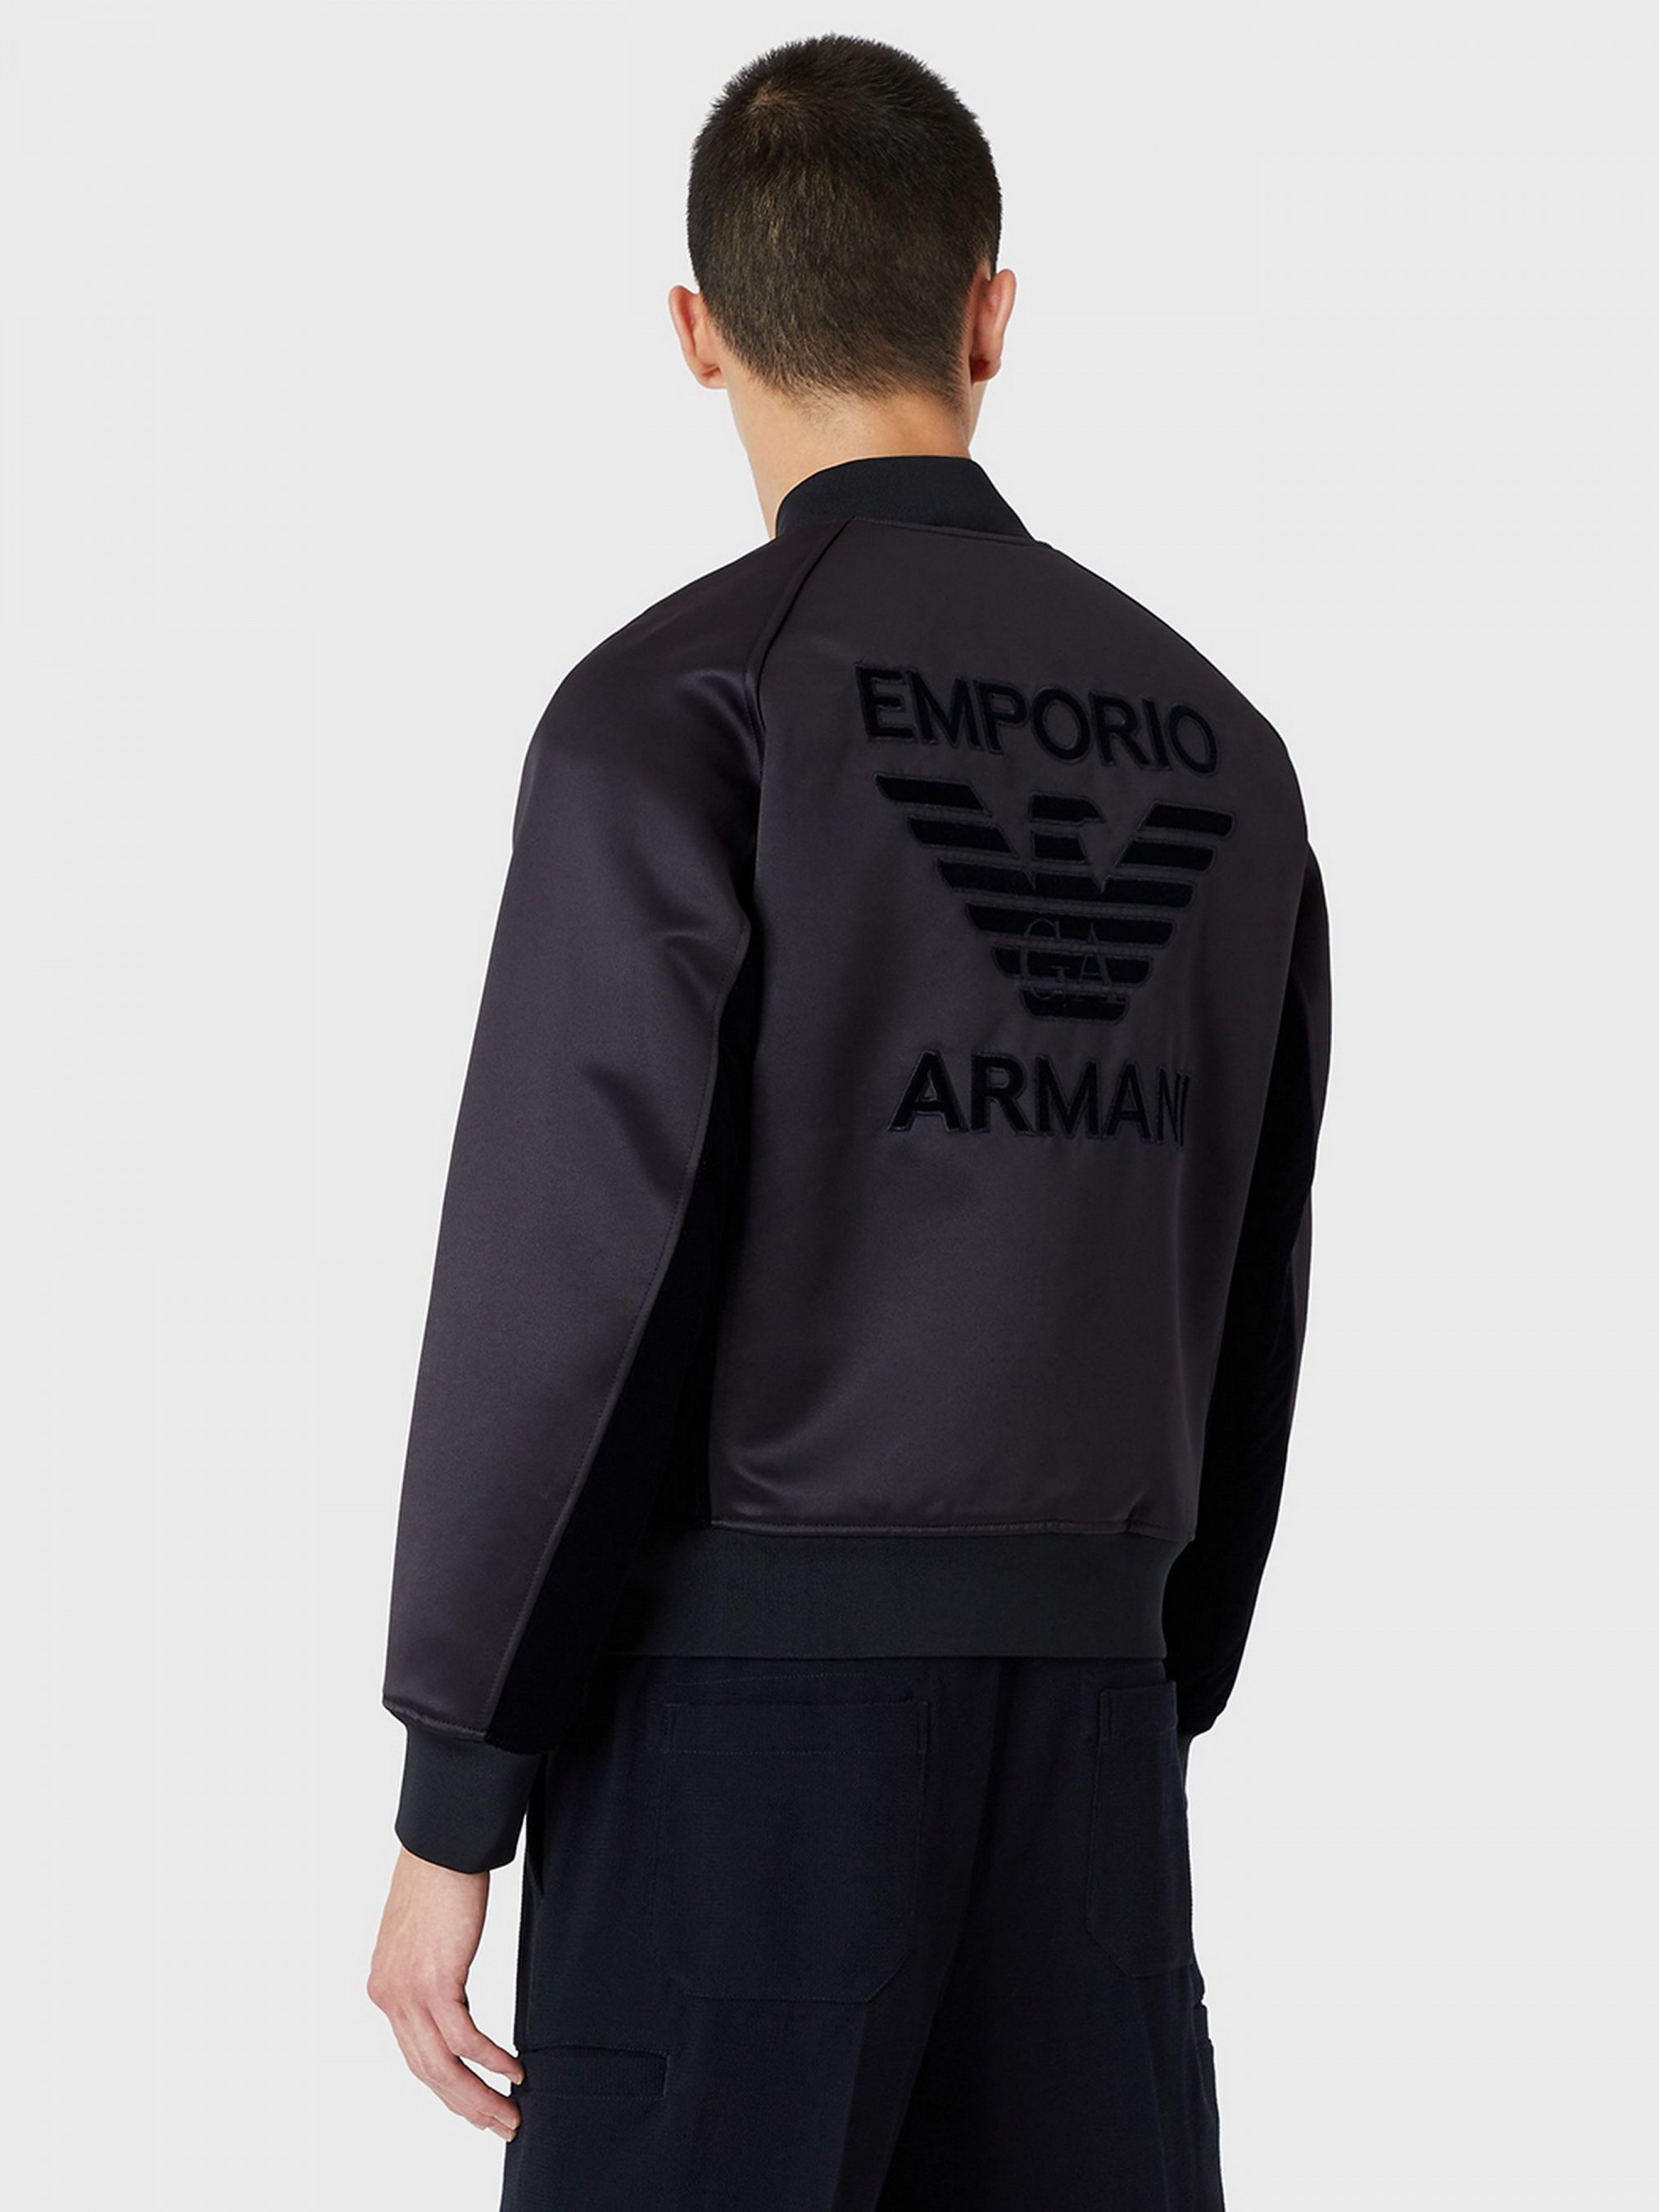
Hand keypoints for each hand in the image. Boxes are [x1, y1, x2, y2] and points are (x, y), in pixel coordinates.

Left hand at [368, 1846, 522, 2138]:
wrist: (441, 1844)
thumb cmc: (439, 1878)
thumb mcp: (424, 1937)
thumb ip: (429, 1972)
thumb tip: (450, 1996)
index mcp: (384, 1988)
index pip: (414, 2055)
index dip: (447, 2087)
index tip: (476, 2104)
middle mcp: (388, 1997)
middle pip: (427, 2071)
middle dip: (466, 2105)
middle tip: (499, 2125)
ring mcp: (408, 1993)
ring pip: (443, 2066)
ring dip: (480, 2096)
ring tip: (510, 2113)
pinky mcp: (434, 1982)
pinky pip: (464, 2039)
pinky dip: (491, 2060)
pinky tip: (513, 2070)